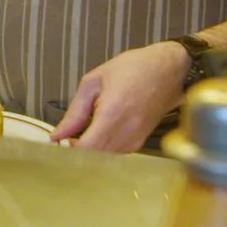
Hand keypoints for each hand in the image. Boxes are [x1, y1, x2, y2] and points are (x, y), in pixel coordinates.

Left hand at [52, 41, 186, 151]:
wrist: (168, 70)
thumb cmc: (134, 69)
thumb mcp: (94, 81)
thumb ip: (74, 111)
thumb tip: (58, 134)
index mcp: (112, 114)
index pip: (85, 148)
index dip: (67, 150)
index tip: (57, 142)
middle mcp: (126, 131)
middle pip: (94, 157)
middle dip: (76, 150)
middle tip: (66, 136)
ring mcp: (136, 139)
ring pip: (104, 158)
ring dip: (90, 149)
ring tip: (83, 130)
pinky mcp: (140, 142)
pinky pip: (116, 153)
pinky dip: (103, 147)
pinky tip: (99, 131)